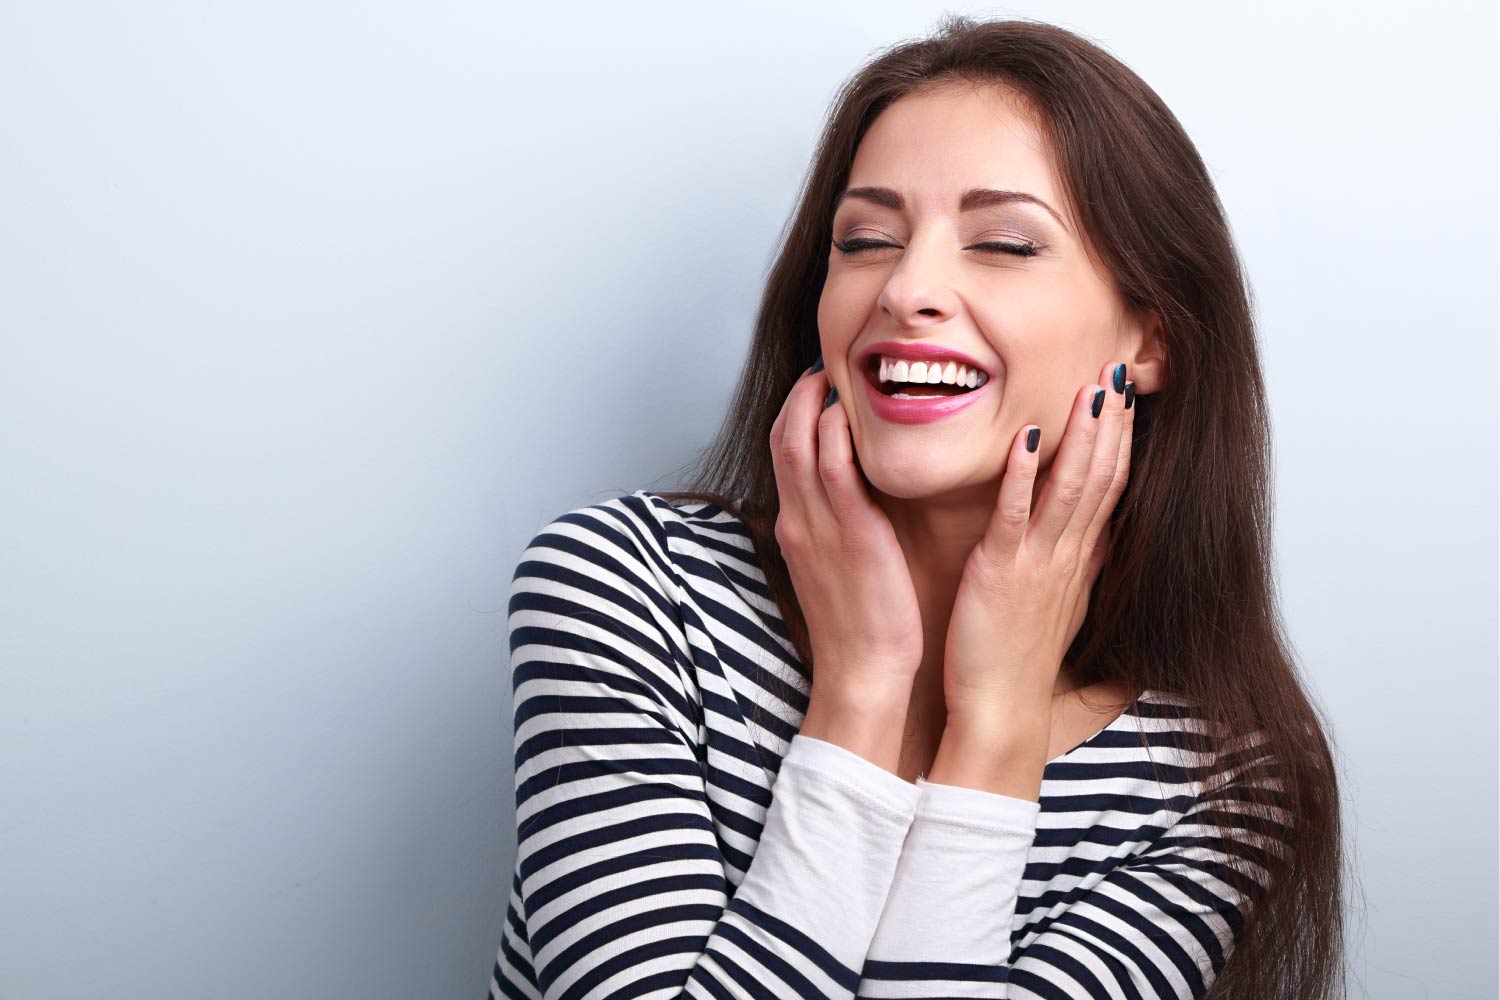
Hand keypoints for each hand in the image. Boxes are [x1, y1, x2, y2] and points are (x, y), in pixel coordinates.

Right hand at [769, 358, 923, 701]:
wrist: (864, 673)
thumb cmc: (861, 626)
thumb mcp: (838, 568)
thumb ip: (838, 529)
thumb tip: (854, 499)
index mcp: (797, 528)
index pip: (784, 453)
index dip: (796, 412)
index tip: (817, 385)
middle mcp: (799, 521)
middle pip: (784, 438)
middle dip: (799, 395)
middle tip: (823, 366)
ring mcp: (818, 527)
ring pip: (800, 445)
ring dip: (813, 402)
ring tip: (836, 373)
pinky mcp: (850, 535)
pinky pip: (834, 471)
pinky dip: (836, 435)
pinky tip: (849, 411)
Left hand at [942, 361, 1135, 724]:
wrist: (999, 714)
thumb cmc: (1016, 662)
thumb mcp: (1058, 608)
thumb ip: (1076, 567)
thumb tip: (1096, 539)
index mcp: (1077, 561)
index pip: (1110, 489)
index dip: (1120, 441)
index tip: (1126, 398)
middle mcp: (1066, 556)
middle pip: (1101, 478)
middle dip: (1112, 424)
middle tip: (1120, 372)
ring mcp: (1037, 562)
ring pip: (1070, 488)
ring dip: (1081, 436)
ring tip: (1090, 388)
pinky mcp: (1001, 572)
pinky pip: (1014, 514)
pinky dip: (1021, 473)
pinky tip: (1026, 434)